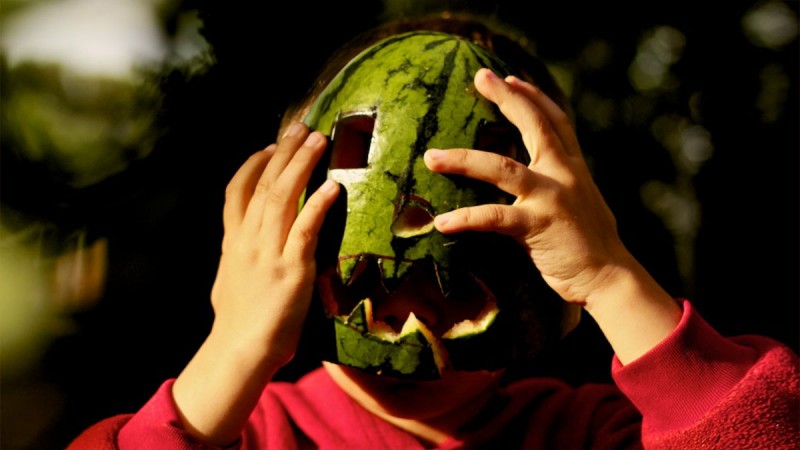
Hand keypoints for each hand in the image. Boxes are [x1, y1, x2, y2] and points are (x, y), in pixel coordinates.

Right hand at [173, 122, 338, 444]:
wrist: (240, 350)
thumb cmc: (237, 321)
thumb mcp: (229, 279)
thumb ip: (238, 255)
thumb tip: (244, 245)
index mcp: (233, 240)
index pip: (237, 190)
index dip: (254, 164)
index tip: (270, 145)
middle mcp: (248, 239)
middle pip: (264, 184)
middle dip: (283, 152)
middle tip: (301, 127)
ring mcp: (269, 251)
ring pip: (282, 197)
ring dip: (300, 165)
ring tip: (317, 140)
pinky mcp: (291, 268)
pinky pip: (305, 229)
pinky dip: (317, 205)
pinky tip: (331, 187)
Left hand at [425, 69, 680, 362]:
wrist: (610, 278)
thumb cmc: (591, 245)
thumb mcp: (581, 202)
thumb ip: (561, 184)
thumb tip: (541, 176)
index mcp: (573, 168)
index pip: (555, 121)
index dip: (534, 97)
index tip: (511, 78)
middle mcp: (563, 175)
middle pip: (534, 126)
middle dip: (507, 99)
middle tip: (480, 77)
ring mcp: (551, 199)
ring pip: (501, 168)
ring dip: (463, 159)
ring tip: (431, 156)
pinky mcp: (538, 226)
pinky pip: (494, 218)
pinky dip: (466, 218)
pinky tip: (442, 222)